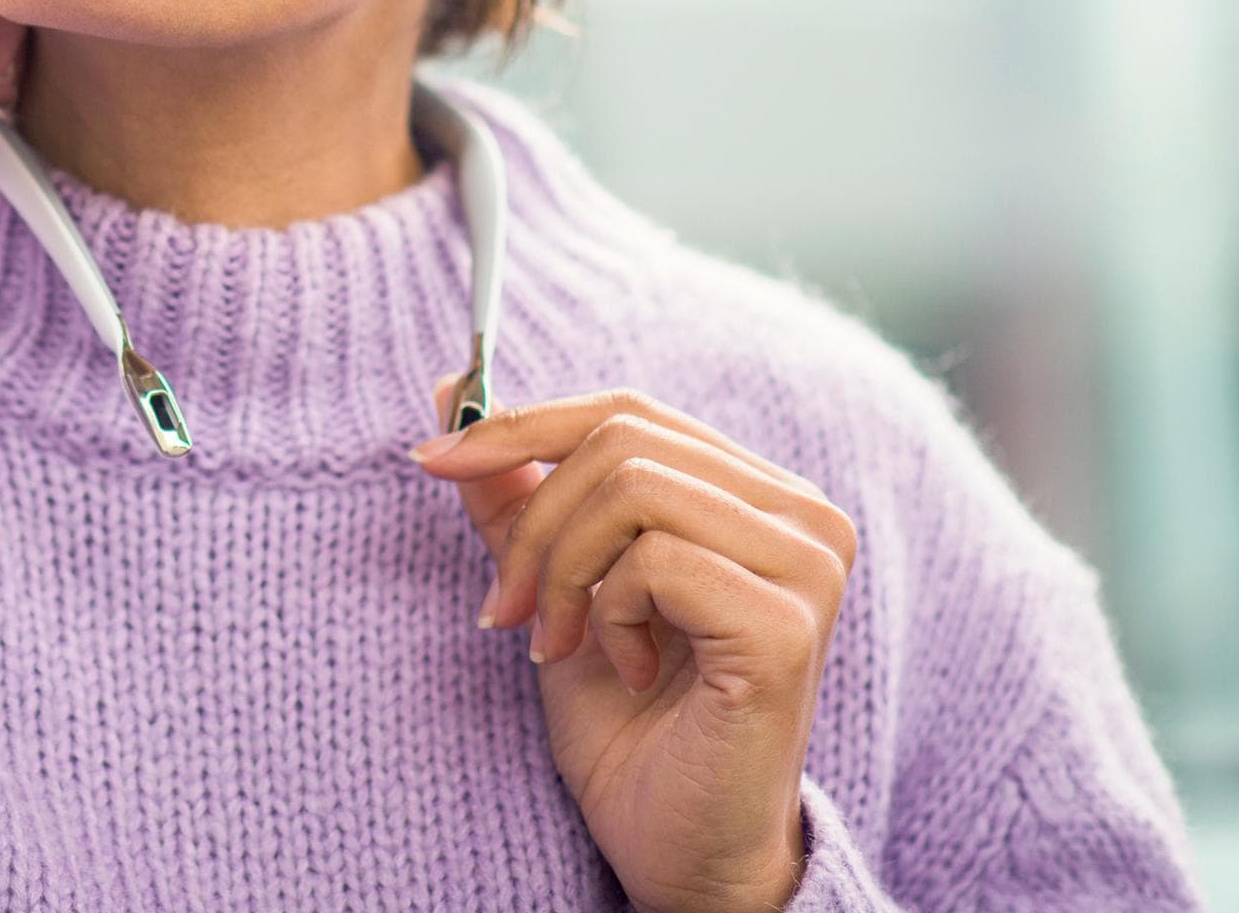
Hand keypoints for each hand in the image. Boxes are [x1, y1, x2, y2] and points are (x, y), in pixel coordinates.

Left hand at [411, 378, 857, 912]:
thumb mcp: (557, 584)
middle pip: (619, 438)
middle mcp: (805, 517)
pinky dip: (609, 614)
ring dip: (564, 572)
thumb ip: (518, 492)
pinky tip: (627, 672)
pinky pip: (654, 560)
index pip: (627, 411)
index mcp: (759, 495)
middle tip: (505, 610)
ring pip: (630, 487)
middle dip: (533, 522)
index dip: (519, 424)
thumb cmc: (628, 722)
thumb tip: (450, 390)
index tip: (430, 458)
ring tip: (562, 644)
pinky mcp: (785, 625)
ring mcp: (807, 567)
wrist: (676, 848)